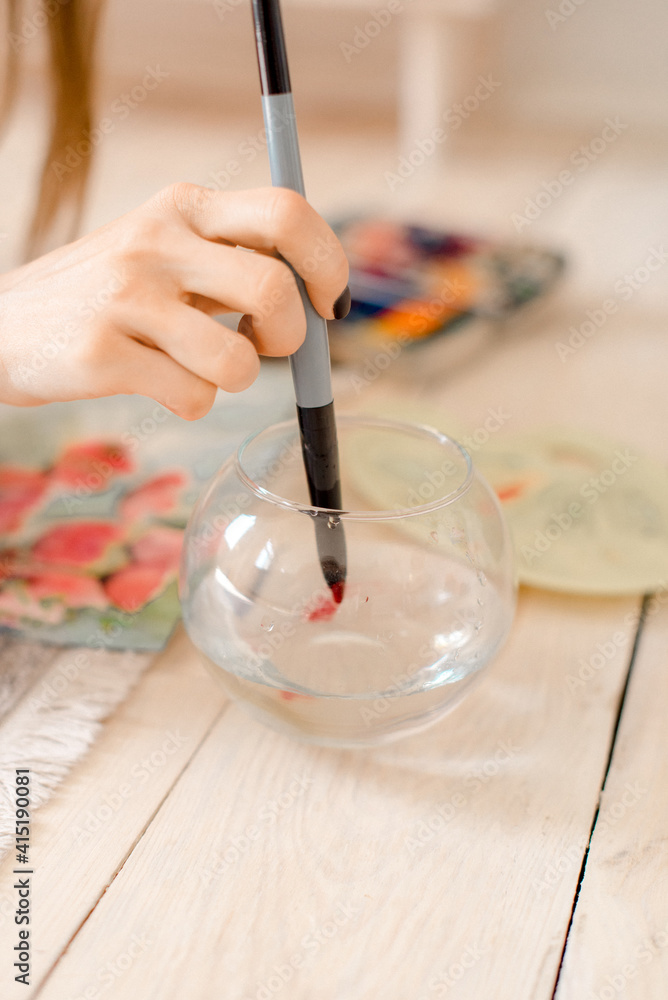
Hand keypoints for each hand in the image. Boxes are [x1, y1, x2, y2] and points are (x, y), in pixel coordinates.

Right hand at [0, 184, 348, 417]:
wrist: (5, 325)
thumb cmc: (109, 294)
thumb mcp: (164, 249)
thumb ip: (233, 259)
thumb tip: (318, 302)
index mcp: (183, 207)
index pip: (286, 212)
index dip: (328, 262)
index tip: (328, 304)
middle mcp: (157, 241)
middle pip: (273, 290)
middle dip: (290, 337)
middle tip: (267, 346)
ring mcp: (127, 297)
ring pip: (238, 362)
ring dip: (236, 379)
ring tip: (201, 365)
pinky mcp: (103, 355)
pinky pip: (194, 399)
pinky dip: (191, 402)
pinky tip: (156, 381)